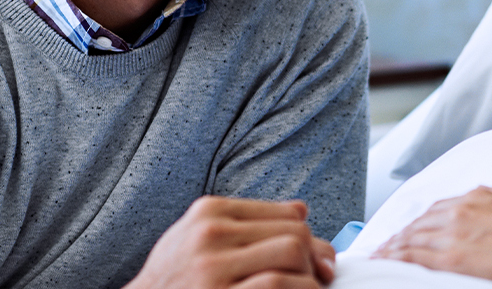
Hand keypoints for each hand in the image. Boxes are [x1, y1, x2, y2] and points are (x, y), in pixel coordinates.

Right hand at [126, 196, 336, 288]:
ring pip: (293, 253)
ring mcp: (214, 267)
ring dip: (310, 278)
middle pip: (295, 232)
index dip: (311, 236)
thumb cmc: (172, 280)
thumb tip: (302, 211)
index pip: (287, 212)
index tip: (317, 256)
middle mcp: (210, 234)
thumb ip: (244, 222)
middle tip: (319, 278)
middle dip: (315, 258)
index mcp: (209, 213)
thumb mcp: (196, 238)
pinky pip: (279, 284)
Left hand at [372, 186, 491, 288]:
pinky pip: (415, 255)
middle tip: (390, 243)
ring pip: (414, 236)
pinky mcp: (453, 255)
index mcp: (485, 196)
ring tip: (381, 255)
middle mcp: (466, 208)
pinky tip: (385, 261)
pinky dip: (397, 257)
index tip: (416, 227)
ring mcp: (458, 231)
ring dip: (395, 245)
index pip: (444, 206)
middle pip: (424, 219)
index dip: (426, 218)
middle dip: (405, 231)